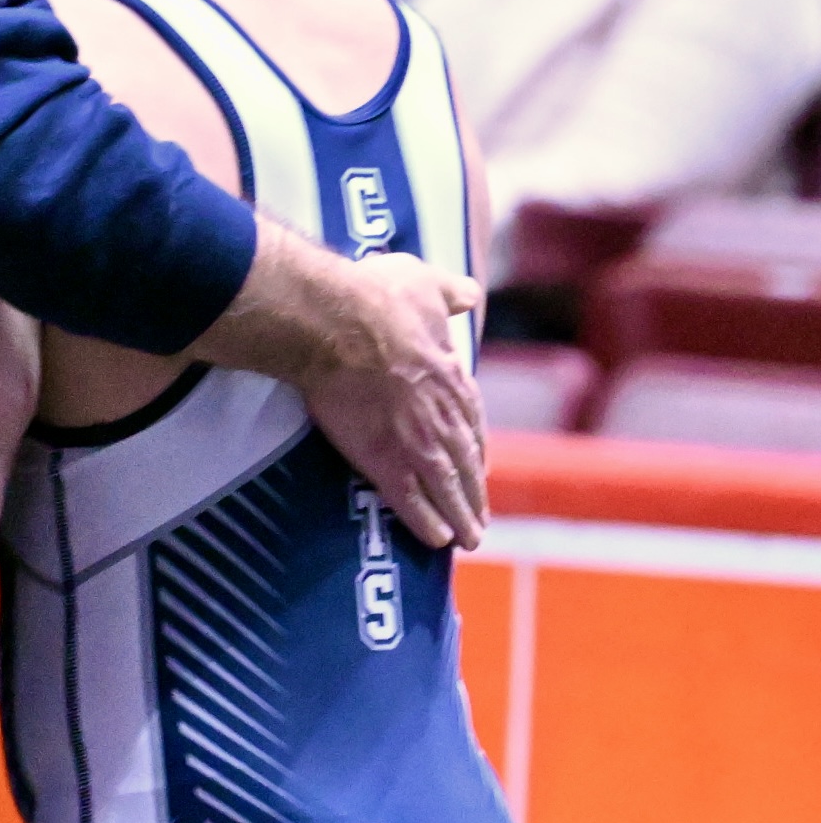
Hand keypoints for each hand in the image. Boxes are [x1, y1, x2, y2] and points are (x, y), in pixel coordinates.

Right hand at [299, 249, 486, 550]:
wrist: (341, 325)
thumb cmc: (378, 299)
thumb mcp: (425, 282)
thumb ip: (450, 292)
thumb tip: (470, 293)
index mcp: (452, 377)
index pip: (472, 419)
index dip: (477, 445)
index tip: (482, 465)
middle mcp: (443, 416)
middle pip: (466, 462)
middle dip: (475, 492)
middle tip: (481, 517)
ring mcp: (417, 443)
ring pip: (448, 489)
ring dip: (461, 516)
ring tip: (468, 539)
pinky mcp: (385, 462)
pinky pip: (411, 502)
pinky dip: (427, 523)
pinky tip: (437, 541)